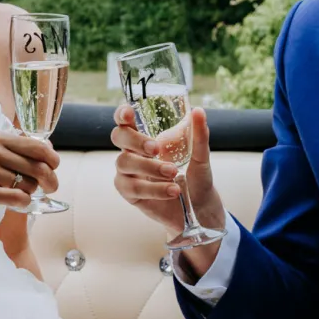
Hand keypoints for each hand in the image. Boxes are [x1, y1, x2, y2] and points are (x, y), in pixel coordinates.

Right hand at [0, 131, 59, 215]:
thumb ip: (15, 147)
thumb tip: (49, 148)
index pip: (37, 146)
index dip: (52, 159)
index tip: (54, 167)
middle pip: (38, 167)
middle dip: (50, 180)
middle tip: (51, 187)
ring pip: (28, 185)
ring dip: (29, 192)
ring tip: (18, 192)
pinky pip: (17, 198)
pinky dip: (23, 202)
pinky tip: (18, 202)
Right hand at [110, 106, 225, 235]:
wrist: (199, 207)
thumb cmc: (196, 177)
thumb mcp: (201, 155)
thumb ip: (198, 134)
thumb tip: (198, 111)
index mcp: (146, 137)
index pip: (126, 121)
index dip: (122, 114)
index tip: (130, 113)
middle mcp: (133, 152)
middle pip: (118, 137)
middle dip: (135, 140)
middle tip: (156, 149)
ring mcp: (129, 173)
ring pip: (124, 162)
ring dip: (149, 167)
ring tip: (173, 174)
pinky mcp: (130, 193)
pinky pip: (133, 188)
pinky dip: (154, 189)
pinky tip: (172, 191)